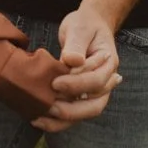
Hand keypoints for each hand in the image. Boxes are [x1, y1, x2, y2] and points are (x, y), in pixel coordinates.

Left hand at [35, 2, 121, 132]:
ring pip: (84, 114)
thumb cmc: (84, 25)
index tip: (55, 82)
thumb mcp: (79, 28)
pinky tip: (39, 120)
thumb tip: (72, 61)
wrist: (88, 26)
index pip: (96, 81)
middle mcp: (105, 83)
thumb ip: (76, 44)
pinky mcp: (81, 98)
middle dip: (71, 110)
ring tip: (39, 119)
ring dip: (62, 121)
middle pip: (94, 105)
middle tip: (49, 106)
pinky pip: (73, 115)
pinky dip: (57, 121)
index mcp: (108, 64)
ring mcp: (94, 93)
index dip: (76, 84)